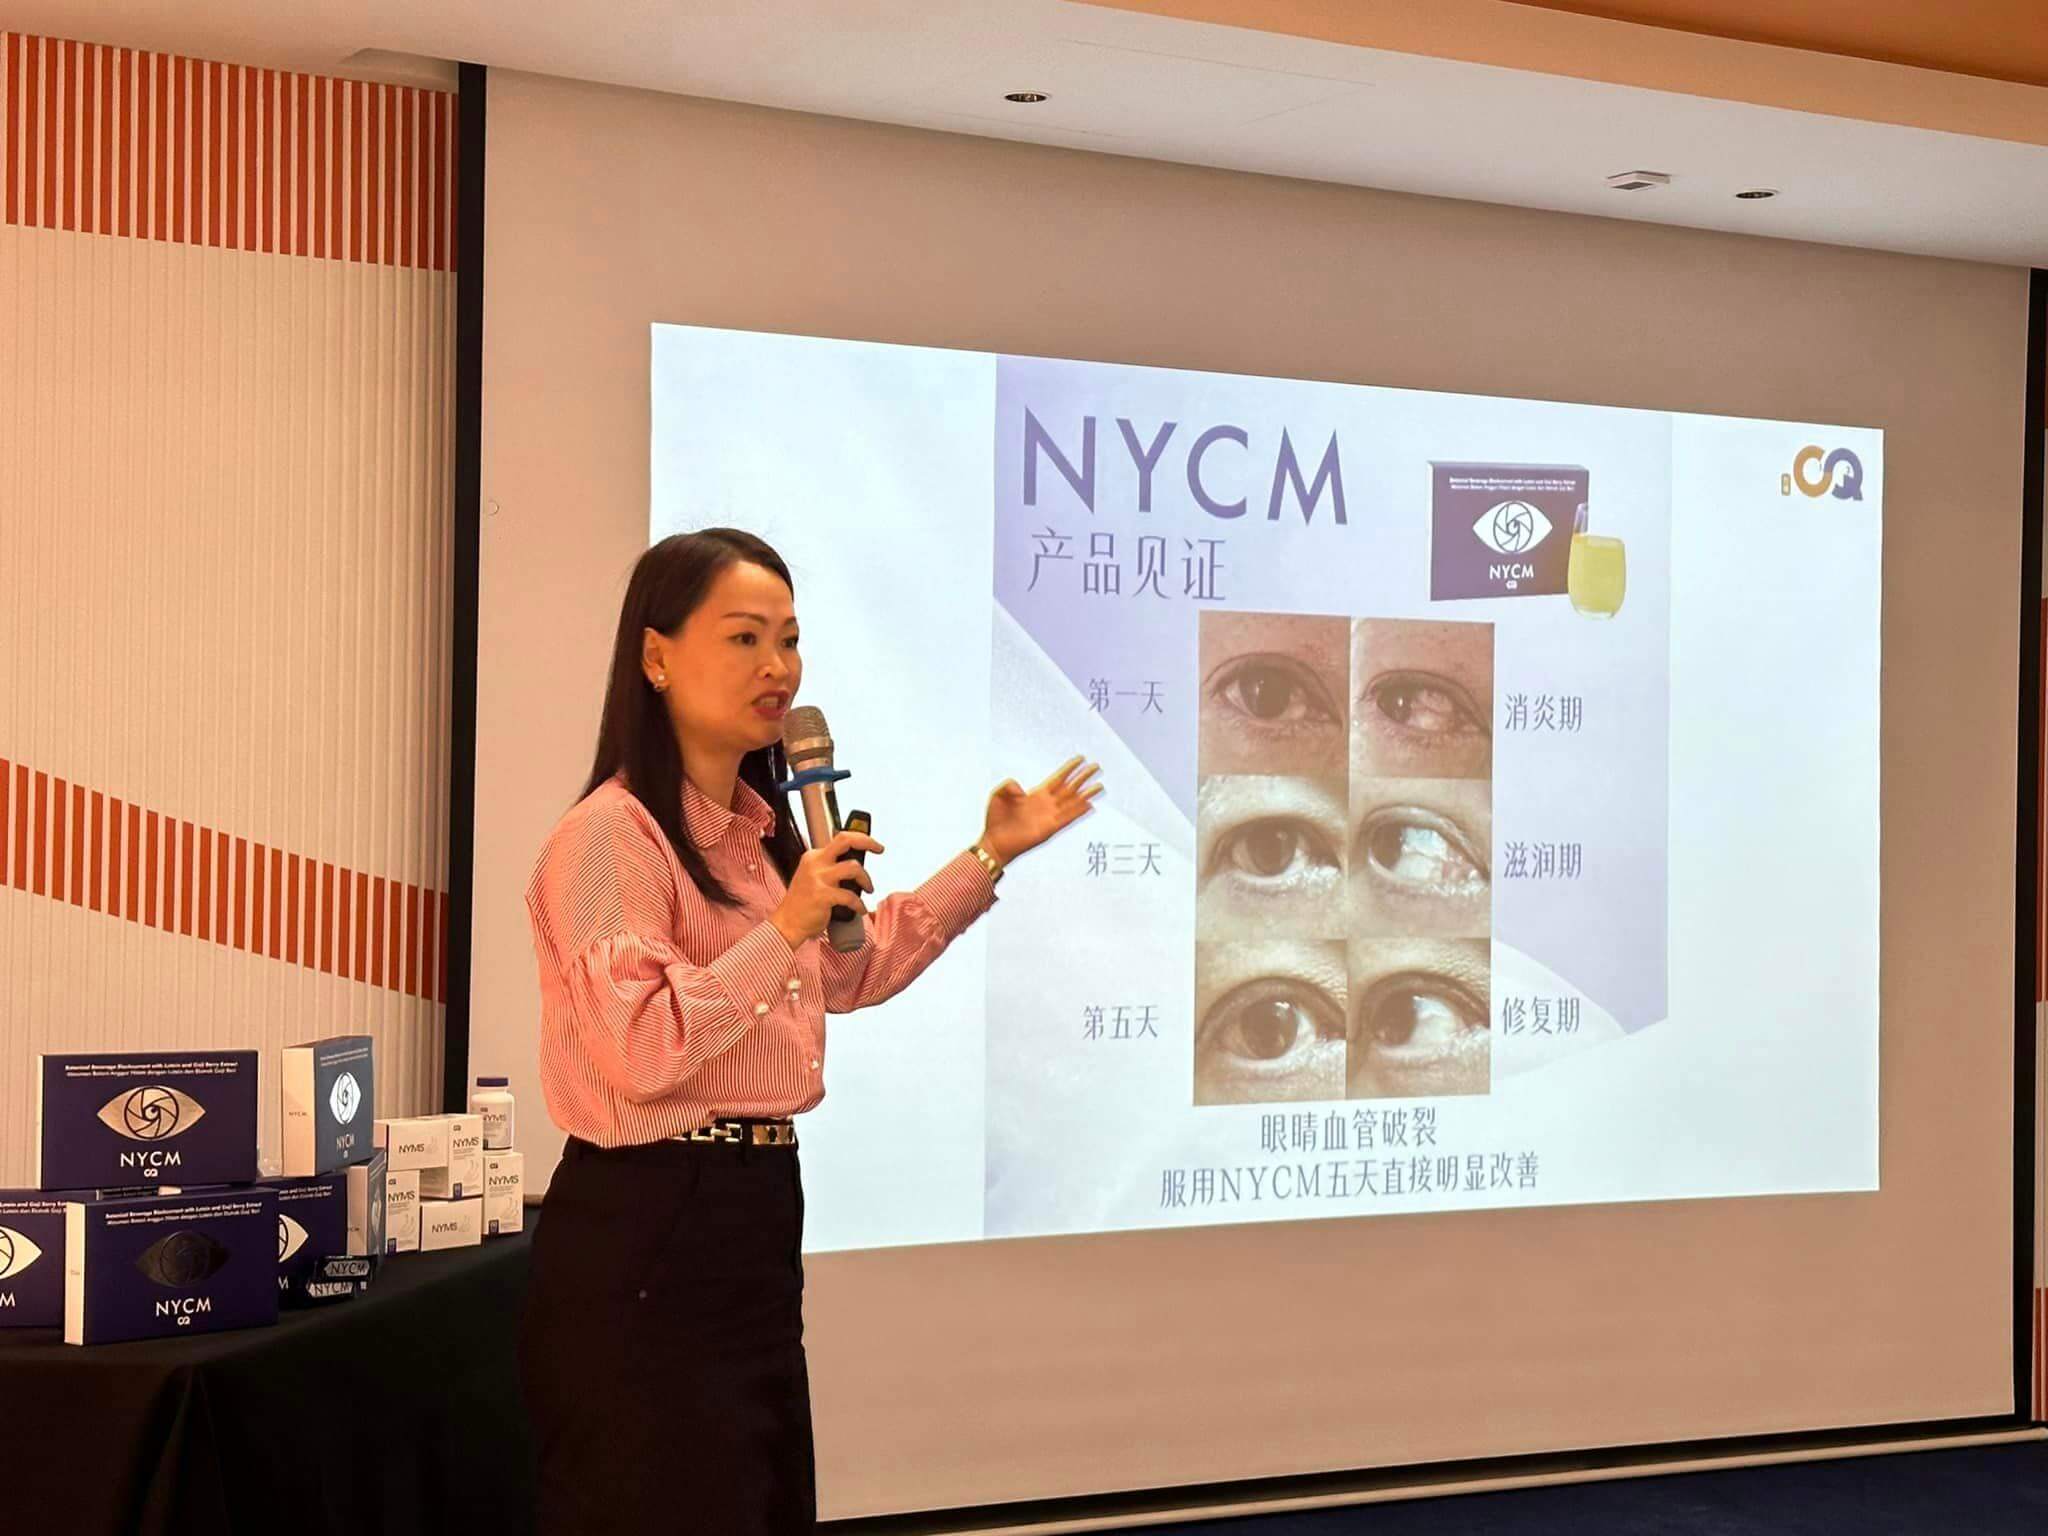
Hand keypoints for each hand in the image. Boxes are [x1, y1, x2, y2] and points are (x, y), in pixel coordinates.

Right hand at [771, 829, 881, 948]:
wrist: (787, 923)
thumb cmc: (803, 903)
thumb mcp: (813, 877)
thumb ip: (830, 868)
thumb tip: (856, 866)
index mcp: (813, 857)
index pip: (840, 838)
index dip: (861, 838)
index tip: (874, 844)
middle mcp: (815, 863)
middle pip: (846, 841)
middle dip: (867, 842)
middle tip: (879, 849)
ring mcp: (818, 878)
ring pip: (853, 868)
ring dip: (866, 879)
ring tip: (868, 889)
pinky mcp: (822, 895)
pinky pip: (850, 896)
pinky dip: (859, 904)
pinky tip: (860, 910)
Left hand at [980, 756, 1102, 864]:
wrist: (994, 841)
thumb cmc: (996, 820)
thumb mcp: (998, 794)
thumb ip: (1008, 785)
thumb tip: (1021, 790)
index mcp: (1036, 794)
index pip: (1058, 778)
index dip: (1069, 768)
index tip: (1080, 759)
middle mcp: (1046, 804)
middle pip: (1070, 787)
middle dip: (1083, 777)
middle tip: (1096, 767)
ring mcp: (1049, 816)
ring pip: (1073, 802)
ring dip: (1086, 794)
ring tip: (1099, 786)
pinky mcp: (1049, 829)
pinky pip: (1068, 818)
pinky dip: (1079, 812)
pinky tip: (1090, 805)